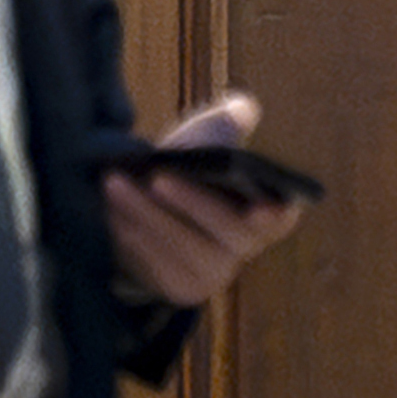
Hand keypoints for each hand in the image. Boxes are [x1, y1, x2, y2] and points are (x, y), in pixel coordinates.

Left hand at [101, 91, 304, 306]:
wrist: (144, 205)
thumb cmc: (185, 169)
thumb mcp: (203, 141)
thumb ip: (223, 124)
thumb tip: (241, 110)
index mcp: (271, 207)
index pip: (281, 216)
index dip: (273, 214)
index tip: (258, 208)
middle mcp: (251, 245)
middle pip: (232, 232)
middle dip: (193, 203)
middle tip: (156, 178)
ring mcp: (220, 272)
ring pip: (190, 249)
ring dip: (151, 218)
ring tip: (116, 187)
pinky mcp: (185, 288)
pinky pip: (162, 268)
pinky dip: (137, 241)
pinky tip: (115, 219)